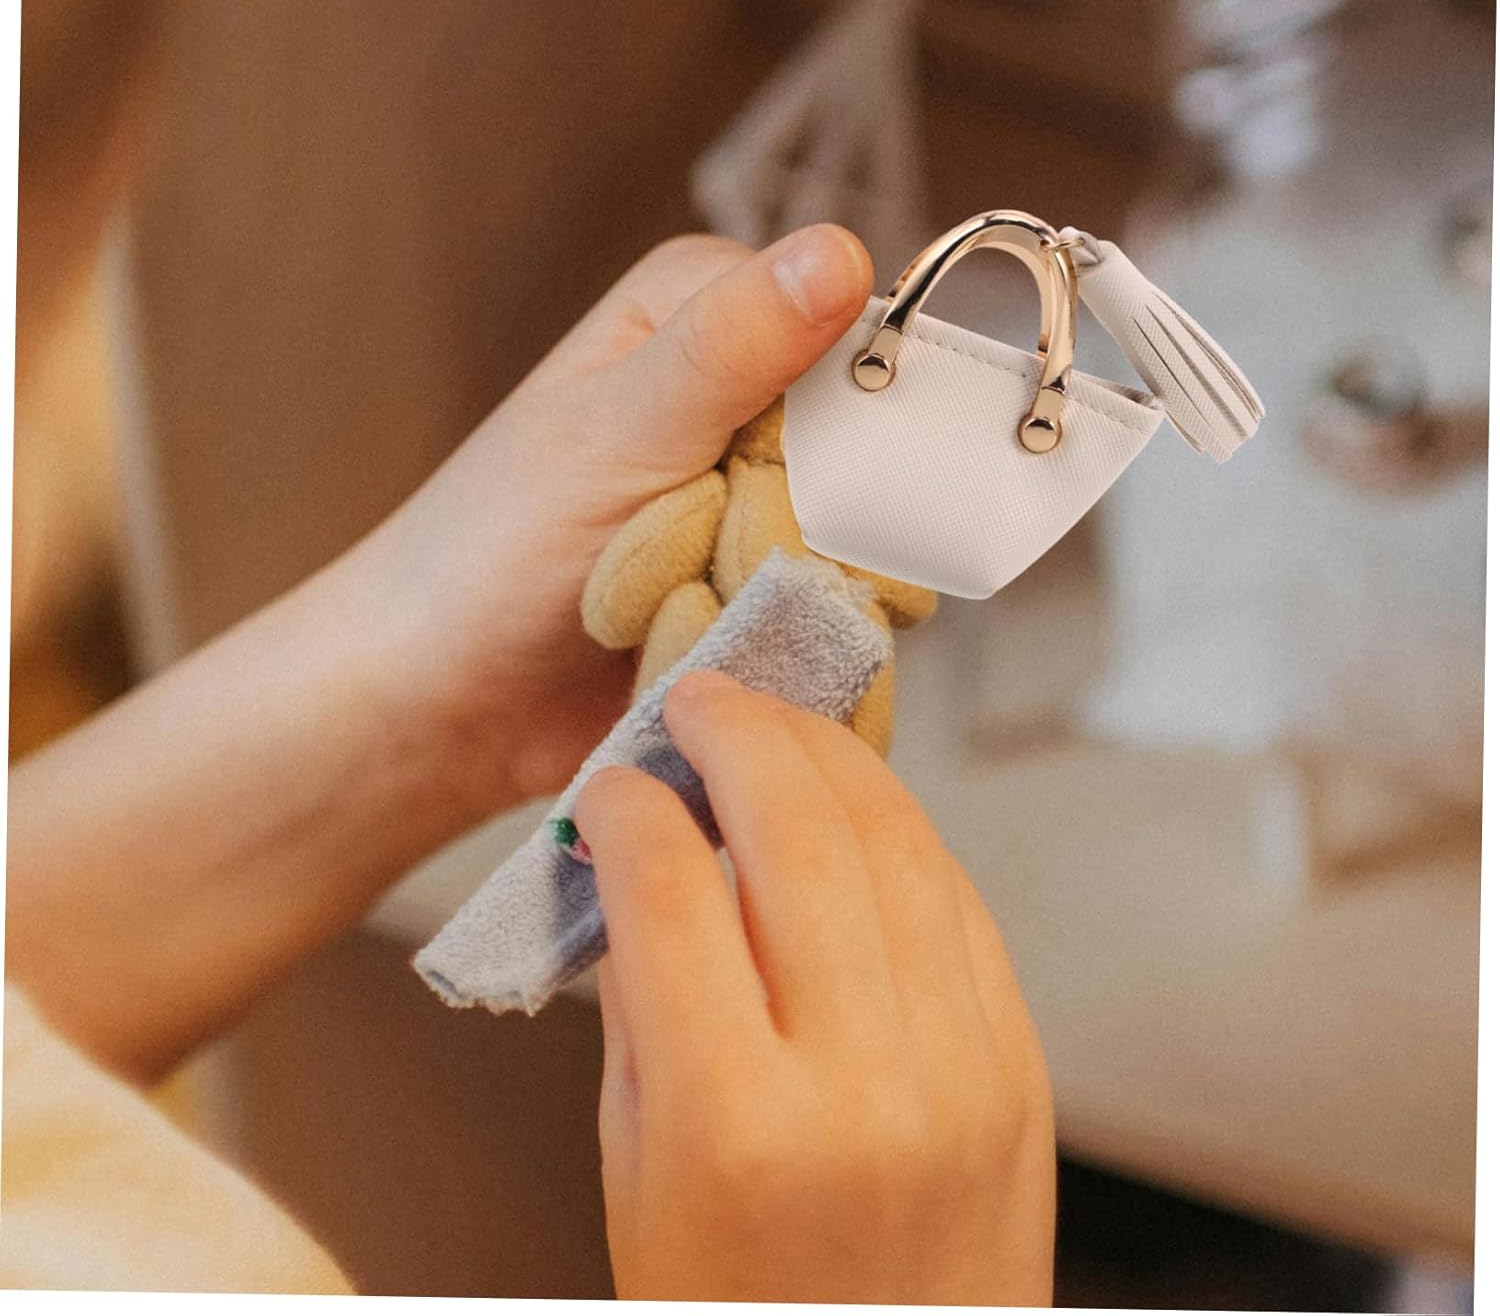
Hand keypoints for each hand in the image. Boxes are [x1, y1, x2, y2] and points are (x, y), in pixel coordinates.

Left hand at [351, 225, 872, 816]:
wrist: (447, 697)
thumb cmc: (495, 546)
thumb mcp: (619, 428)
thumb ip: (732, 345)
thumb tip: (840, 252)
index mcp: (708, 312)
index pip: (857, 336)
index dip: (855, 412)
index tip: (801, 475)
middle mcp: (745, 393)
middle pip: (869, 447)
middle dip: (806, 520)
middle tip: (714, 553)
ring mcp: (762, 494)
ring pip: (862, 536)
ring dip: (786, 588)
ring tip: (691, 603)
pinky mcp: (766, 580)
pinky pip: (836, 605)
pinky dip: (784, 634)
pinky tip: (717, 643)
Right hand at [573, 671, 1056, 1304]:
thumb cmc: (733, 1305)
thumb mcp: (636, 1172)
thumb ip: (641, 1004)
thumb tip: (641, 860)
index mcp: (734, 1127)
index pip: (671, 894)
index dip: (631, 809)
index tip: (614, 784)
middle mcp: (861, 1085)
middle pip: (799, 837)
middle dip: (740, 735)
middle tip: (701, 697)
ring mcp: (960, 1069)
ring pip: (895, 846)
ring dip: (827, 758)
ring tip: (775, 723)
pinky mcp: (1017, 1064)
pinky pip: (955, 901)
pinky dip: (897, 830)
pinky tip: (851, 802)